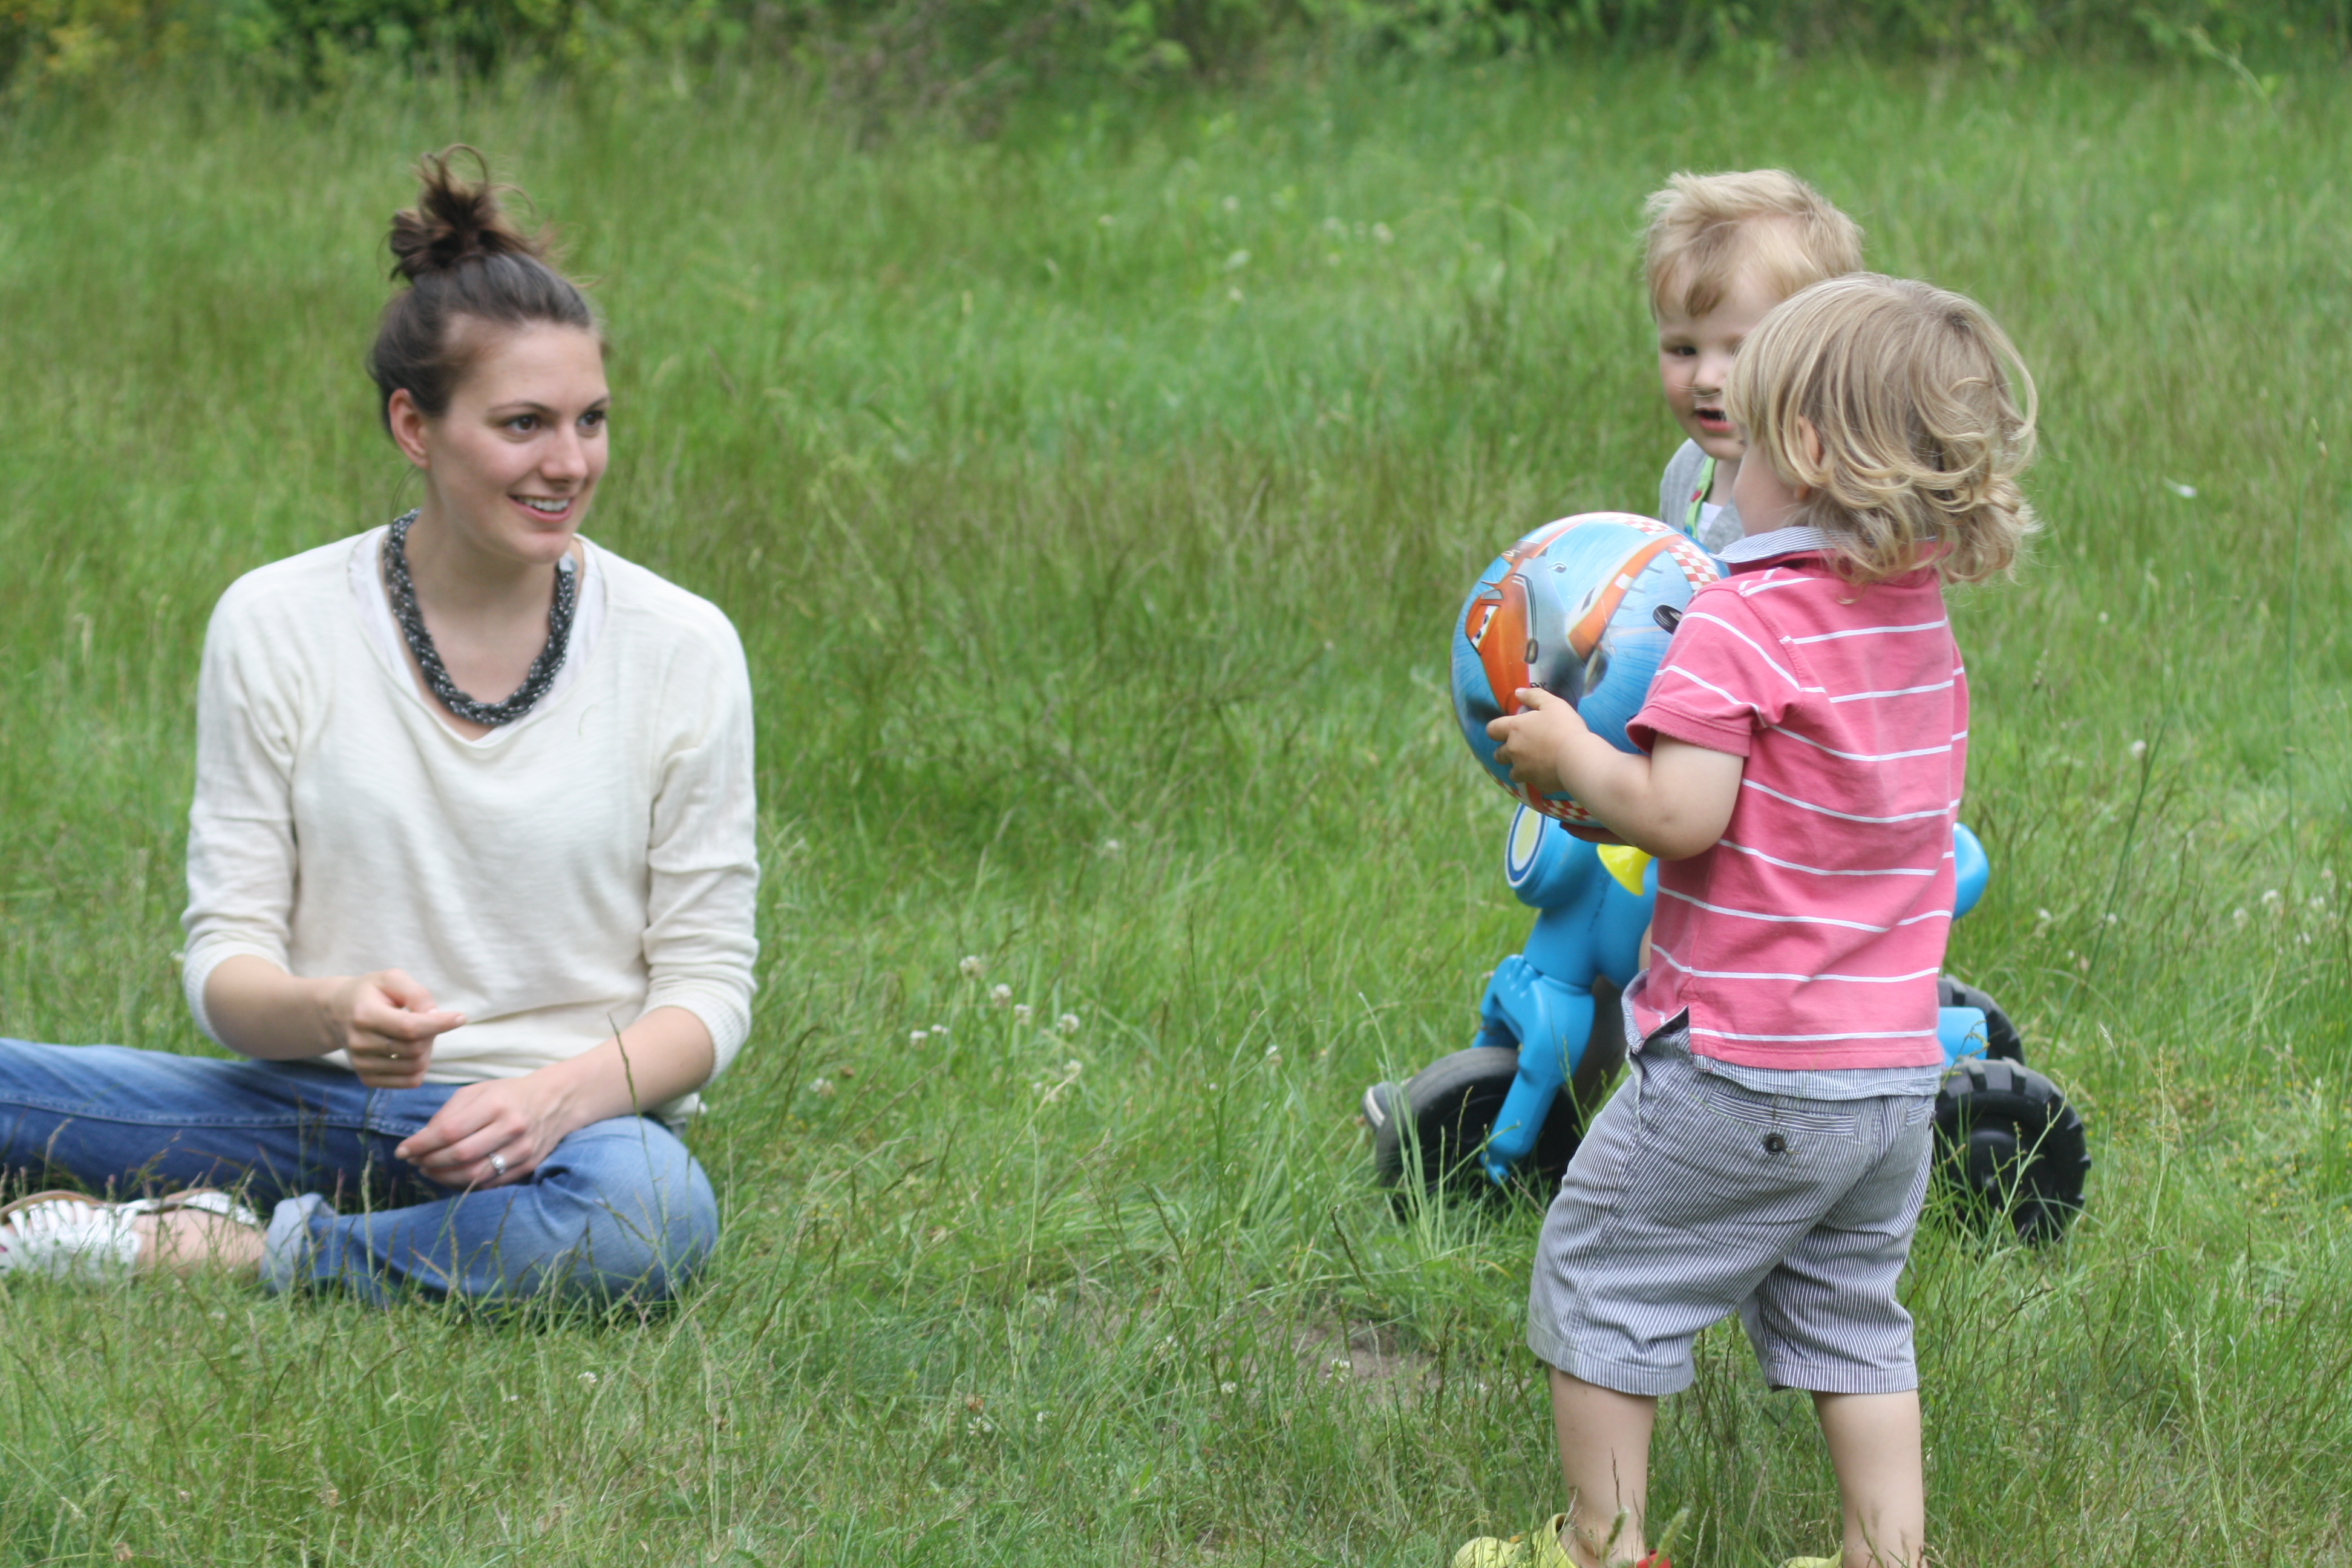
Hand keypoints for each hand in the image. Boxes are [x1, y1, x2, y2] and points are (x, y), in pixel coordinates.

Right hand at [325, 969, 464, 1089]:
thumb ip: (416, 994)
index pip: (409, 1027)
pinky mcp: (367, 1078)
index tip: (460, 1017)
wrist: (336, 1012)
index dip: (439, 1024)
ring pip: (415, 1066)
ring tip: (417, 1034)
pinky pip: (409, 1081)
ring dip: (427, 1050)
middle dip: (432, 1035)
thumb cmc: (370, 992)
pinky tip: (411, 1050)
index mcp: (365, 1015)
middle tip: (427, 1021)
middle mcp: (359, 1043)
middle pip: (415, 1048)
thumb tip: (435, 1016)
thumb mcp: (391, 979)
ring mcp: (361, 1064)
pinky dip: (420, 1067)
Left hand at [395, 1075, 569, 1188]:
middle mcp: (511, 1127)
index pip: (449, 1131)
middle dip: (429, 1162)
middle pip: (459, 1155)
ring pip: (474, 1175)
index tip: (402, 1151)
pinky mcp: (528, 1166)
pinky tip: (452, 1177)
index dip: (420, 1144)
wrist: (554, 1101)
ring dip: (443, 1177)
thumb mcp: (476, 1091)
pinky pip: (489, 1184)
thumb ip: (447, 1113)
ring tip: (429, 1171)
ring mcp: (522, 1149)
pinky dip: (465, 1184)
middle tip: (414, 1161)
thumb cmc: (508, 1094)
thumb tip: (420, 1141)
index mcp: (495, 1104)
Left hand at [1486, 686, 1590, 796]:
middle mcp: (1513, 751)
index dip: (1496, 730)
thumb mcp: (1552, 704)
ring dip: (1519, 768)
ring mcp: (1522, 769)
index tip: (1505, 730)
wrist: (1577, 757)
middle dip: (1505, 752)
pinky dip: (1536, 778)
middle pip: (1498, 754)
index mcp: (1514, 729)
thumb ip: (1533, 696)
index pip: (1491, 729)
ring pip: (1512, 772)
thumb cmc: (1564, 727)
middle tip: (1522, 748)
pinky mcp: (1534, 783)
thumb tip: (1518, 692)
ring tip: (1534, 763)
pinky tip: (1548, 773)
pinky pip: (1530, 782)